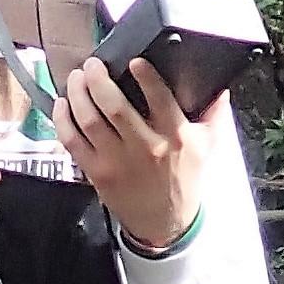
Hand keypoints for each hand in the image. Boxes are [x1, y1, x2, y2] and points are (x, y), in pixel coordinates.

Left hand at [50, 54, 210, 252]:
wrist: (165, 223)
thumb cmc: (184, 180)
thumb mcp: (206, 146)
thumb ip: (213, 115)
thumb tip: (220, 88)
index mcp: (175, 136)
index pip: (160, 100)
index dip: (146, 77)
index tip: (134, 60)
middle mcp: (145, 148)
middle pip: (115, 107)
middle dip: (98, 80)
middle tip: (92, 65)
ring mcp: (117, 162)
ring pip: (89, 121)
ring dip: (79, 94)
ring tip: (76, 77)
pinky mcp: (97, 173)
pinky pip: (73, 142)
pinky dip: (63, 120)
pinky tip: (63, 104)